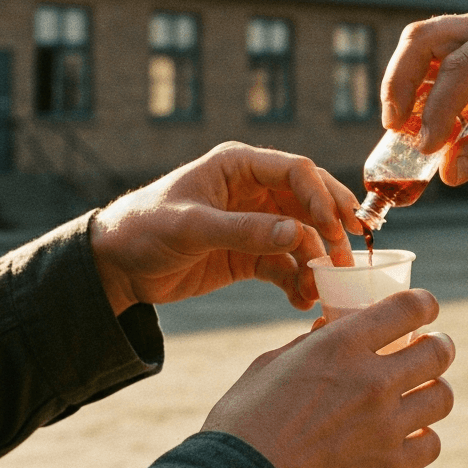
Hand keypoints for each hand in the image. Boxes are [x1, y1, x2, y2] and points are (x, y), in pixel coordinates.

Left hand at [89, 142, 363, 314]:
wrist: (115, 266)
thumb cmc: (145, 228)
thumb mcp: (192, 227)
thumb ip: (244, 230)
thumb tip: (297, 234)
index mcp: (239, 166)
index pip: (296, 171)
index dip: (321, 196)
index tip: (336, 228)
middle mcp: (253, 190)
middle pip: (309, 202)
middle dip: (332, 227)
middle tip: (351, 254)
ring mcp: (254, 223)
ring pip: (301, 237)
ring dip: (316, 262)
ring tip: (324, 288)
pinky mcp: (248, 255)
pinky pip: (284, 265)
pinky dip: (296, 282)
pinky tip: (301, 301)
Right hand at [201, 289, 455, 467]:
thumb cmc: (243, 424)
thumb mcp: (269, 367)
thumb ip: (308, 345)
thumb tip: (330, 330)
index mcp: (339, 346)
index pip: (409, 307)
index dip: (424, 303)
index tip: (424, 308)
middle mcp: (371, 380)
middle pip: (439, 351)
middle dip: (438, 346)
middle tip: (429, 350)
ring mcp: (385, 426)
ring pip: (442, 396)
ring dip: (432, 390)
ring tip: (419, 393)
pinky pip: (431, 444)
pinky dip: (423, 437)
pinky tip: (406, 434)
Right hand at [382, 5, 467, 185]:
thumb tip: (448, 173)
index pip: (462, 66)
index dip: (437, 109)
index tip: (425, 149)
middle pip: (425, 38)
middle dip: (401, 82)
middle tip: (394, 128)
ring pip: (421, 42)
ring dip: (403, 82)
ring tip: (399, 128)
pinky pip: (433, 59)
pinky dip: (419, 87)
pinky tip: (418, 122)